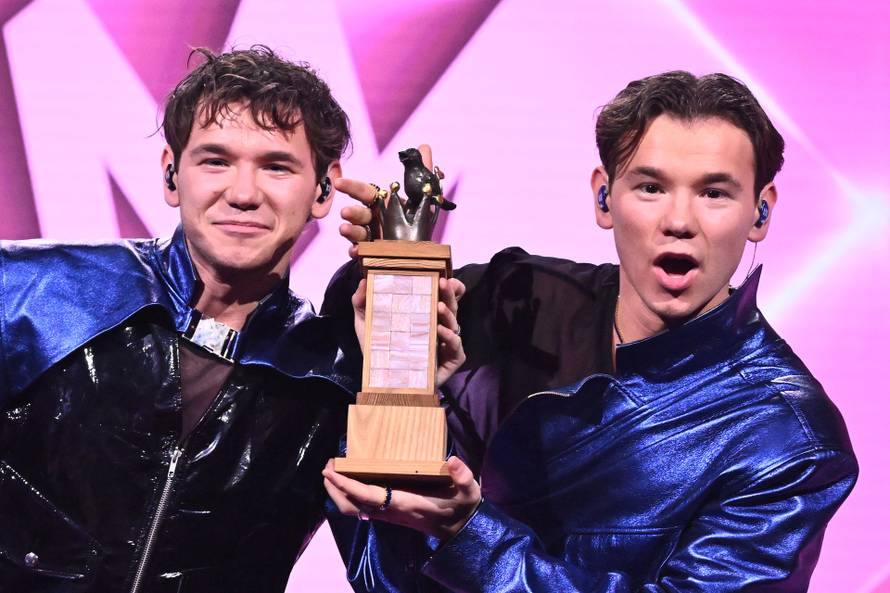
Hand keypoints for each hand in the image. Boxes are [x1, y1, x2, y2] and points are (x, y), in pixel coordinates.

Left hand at [323, 457, 480, 539]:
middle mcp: (392, 511)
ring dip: (339, 492)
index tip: (332, 472)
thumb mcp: (468, 491)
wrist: (460, 530)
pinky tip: (350, 479)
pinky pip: (362, 506)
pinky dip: (350, 493)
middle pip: (352, 507)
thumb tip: (451, 461)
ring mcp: (389, 514)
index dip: (348, 485)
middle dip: (335, 489)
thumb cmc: (462, 508)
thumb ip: (462, 476)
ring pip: (354, 509)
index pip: (370, 496)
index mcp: (405, 504)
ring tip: (333, 471)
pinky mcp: (390, 512)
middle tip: (328, 466)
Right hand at [334, 144, 438, 257]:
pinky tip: (357, 252)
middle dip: (351, 212)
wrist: (415, 248)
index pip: (364, 192)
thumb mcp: (422, 195)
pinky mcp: (372, 254)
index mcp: (381, 203)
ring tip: (345, 230)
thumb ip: (422, 171)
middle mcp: (373, 219)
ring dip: (350, 231)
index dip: (351, 186)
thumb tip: (425, 146)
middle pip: (358, 213)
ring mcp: (370, 237)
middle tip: (345, 213)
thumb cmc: (414, 218)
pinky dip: (357, 252)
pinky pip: (362, 253)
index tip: (338, 183)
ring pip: (356, 233)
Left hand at [352, 276, 465, 386]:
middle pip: (450, 306)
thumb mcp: (366, 323)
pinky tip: (440, 332)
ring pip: (455, 325)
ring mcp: (444, 344)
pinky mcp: (449, 362)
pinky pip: (456, 348)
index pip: (441, 296)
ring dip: (449, 314)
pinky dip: (451, 339)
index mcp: (423, 315)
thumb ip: (362, 302)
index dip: (448, 286)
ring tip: (439, 306)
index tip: (443, 276)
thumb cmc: (378, 349)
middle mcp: (437, 327)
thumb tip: (363, 281)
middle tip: (442, 283)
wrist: (379, 380)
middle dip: (449, 293)